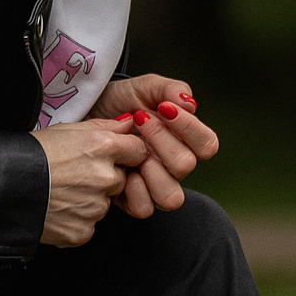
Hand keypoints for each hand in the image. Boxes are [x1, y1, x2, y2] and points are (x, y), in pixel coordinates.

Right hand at [33, 117, 149, 246]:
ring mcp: (95, 208)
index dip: (125, 154)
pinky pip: (88, 226)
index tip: (113, 157)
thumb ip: (104, 127)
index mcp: (104, 148)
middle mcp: (105, 178)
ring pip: (103, 204)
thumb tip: (129, 124)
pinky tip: (56, 209)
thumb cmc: (30, 155)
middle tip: (74, 175)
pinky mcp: (83, 231)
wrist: (0, 186)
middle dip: (104, 179)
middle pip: (121, 180)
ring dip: (89, 200)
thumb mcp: (67, 129)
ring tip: (60, 192)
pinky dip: (75, 220)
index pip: (138, 151)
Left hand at [89, 74, 218, 217]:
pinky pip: (143, 208)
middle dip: (160, 139)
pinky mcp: (131, 199)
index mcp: (184, 141)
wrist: (87, 114)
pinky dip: (131, 189)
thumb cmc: (119, 103)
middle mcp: (172, 166)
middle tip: (139, 120)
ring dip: (149, 168)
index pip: (207, 145)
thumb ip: (170, 89)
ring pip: (171, 196)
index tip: (165, 108)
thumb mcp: (144, 87)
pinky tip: (120, 167)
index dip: (190, 128)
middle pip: (185, 166)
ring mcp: (154, 185)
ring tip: (130, 149)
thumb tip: (189, 104)